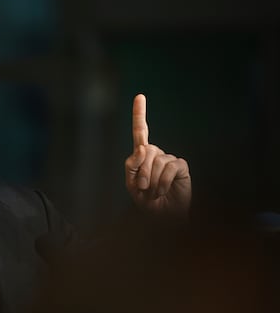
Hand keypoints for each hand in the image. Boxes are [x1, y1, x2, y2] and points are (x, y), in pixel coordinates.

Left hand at [125, 94, 190, 216]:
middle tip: (143, 189)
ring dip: (151, 181)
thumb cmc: (146, 200)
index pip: (140, 132)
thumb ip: (132, 165)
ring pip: (157, 161)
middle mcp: (156, 153)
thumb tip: (143, 147)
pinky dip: (162, 183)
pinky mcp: (181, 166)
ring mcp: (170, 159)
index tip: (140, 96)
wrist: (163, 216)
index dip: (139, 114)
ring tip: (154, 193)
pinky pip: (169, 168)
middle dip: (141, 173)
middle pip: (145, 151)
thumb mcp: (131, 183)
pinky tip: (163, 191)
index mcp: (142, 155)